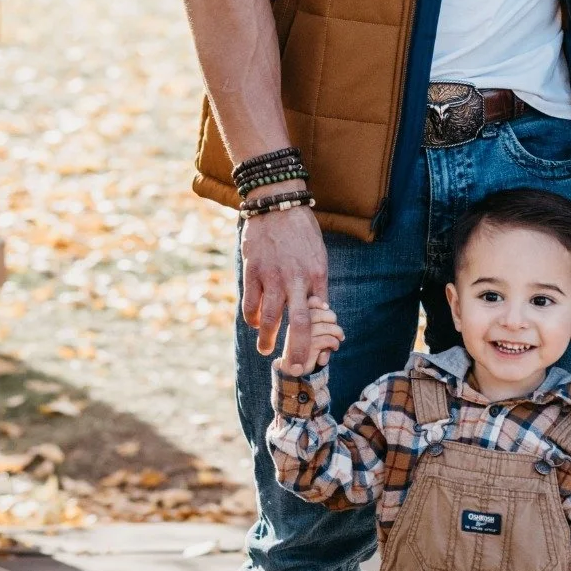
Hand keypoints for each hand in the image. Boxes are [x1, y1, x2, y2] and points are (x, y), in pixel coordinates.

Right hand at [240, 198, 330, 370]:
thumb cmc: (301, 230)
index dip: (319, 337)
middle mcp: (296, 279)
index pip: (320, 315)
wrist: (276, 202)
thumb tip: (319, 310)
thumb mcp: (319, 255)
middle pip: (298, 324)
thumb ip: (317, 283)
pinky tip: (253, 323)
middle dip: (296, 350)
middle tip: (292, 367)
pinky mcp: (252, 271)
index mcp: (317, 275)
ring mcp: (272, 276)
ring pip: (270, 317)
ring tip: (265, 350)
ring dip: (267, 338)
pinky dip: (251, 317)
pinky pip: (251, 302)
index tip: (318, 354)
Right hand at [274, 301, 343, 373]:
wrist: (295, 369)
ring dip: (337, 333)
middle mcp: (297, 325)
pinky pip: (327, 339)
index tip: (327, 308)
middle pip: (320, 313)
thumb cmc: (307, 348)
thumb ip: (317, 319)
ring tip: (338, 339)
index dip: (320, 303)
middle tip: (337, 329)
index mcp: (296, 318)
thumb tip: (326, 307)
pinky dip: (334, 343)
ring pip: (326, 327)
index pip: (309, 302)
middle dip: (332, 319)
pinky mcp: (307, 348)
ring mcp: (301, 336)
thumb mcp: (313, 332)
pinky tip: (333, 348)